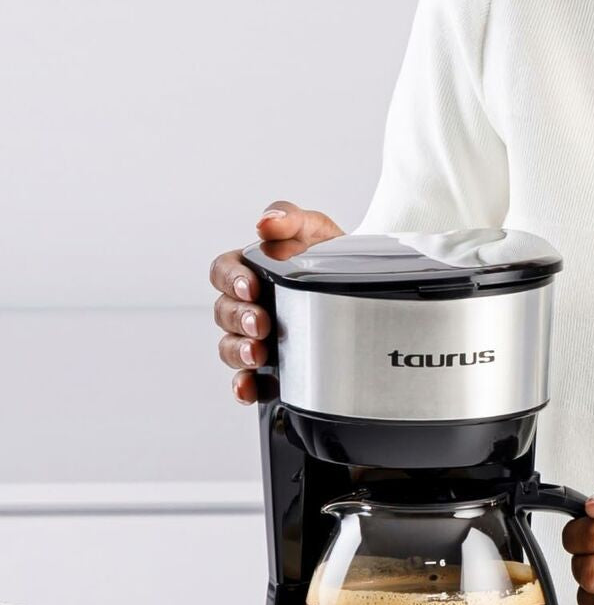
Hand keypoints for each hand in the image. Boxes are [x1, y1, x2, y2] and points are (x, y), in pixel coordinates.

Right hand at [209, 200, 343, 403]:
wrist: (359, 284)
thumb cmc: (328, 254)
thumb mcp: (314, 228)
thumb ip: (290, 218)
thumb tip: (266, 223)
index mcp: (250, 268)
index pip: (223, 272)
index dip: (231, 280)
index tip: (250, 288)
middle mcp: (248, 303)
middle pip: (223, 312)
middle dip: (239, 319)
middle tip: (260, 322)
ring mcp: (256, 334)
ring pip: (229, 346)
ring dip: (239, 350)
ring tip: (259, 353)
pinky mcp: (269, 364)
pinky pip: (245, 379)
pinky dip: (243, 385)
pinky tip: (250, 387)